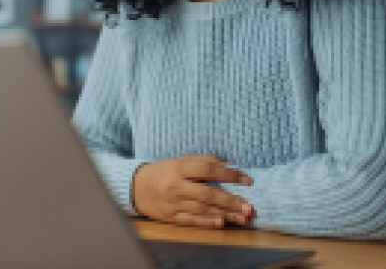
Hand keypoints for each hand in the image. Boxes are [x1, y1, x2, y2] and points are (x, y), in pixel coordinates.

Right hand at [131, 154, 253, 228]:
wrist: (136, 187)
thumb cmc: (163, 172)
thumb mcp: (180, 161)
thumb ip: (203, 161)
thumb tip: (228, 166)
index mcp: (179, 167)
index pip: (208, 169)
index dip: (229, 175)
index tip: (247, 180)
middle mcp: (176, 186)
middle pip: (208, 194)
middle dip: (231, 201)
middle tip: (249, 207)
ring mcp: (173, 203)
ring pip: (203, 209)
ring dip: (225, 214)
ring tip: (243, 217)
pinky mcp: (171, 217)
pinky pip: (192, 220)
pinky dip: (208, 222)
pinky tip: (222, 223)